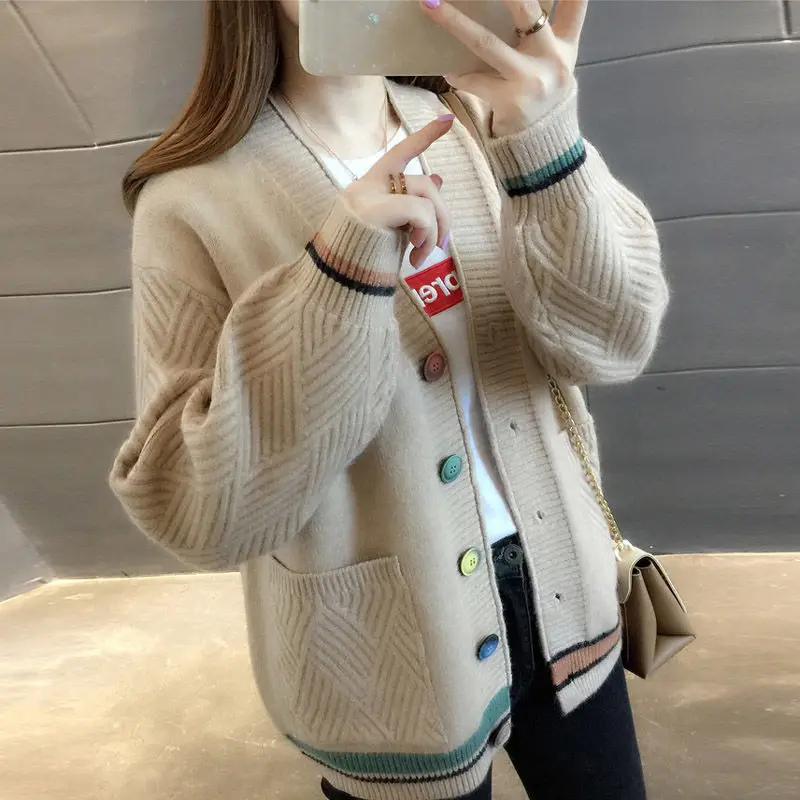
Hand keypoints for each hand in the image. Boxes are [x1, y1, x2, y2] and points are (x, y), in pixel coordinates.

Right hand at [342, 115, 453, 267]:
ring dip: (435, 229)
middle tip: (441, 245)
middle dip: (442, 214)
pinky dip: (426, 235)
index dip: (424, 137)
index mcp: (368, 188)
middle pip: (424, 182)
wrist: (339, 287)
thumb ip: (412, 206)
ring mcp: (368, 196)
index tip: (448, 120)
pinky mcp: (373, 211)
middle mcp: (366, 186)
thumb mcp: (393, 231)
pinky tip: (415, 256)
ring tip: (422, 254)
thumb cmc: (365, 264)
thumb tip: (439, 179)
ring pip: (425, 195)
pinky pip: (418, 212)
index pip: (399, 153)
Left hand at [420, 0, 587, 137]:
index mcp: (566, 46)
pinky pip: (474, 80)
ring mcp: (530, 80)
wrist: (543, 150)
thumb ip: (544, 36)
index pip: (573, 5)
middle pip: (526, 9)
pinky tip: (448, 68)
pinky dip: (458, 73)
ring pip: (486, 43)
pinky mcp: (509, 100)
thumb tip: (516, 7)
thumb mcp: (554, 66)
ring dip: (454, 22)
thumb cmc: (541, 101)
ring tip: (430, 4)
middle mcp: (552, 59)